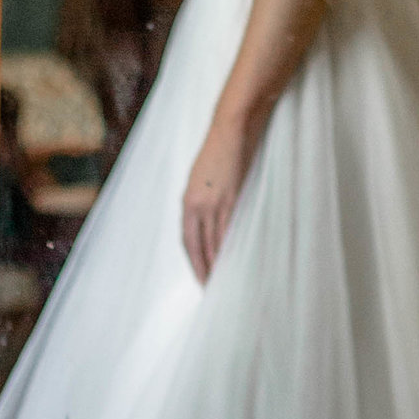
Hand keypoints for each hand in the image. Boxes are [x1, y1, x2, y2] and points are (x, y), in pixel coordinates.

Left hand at [180, 111, 259, 283]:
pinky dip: (229, 246)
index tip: (199, 275)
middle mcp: (197, 205)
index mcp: (187, 201)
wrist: (229, 131)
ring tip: (221, 280)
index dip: (193, 260)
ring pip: (214, 241)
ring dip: (217, 262)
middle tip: (208, 287)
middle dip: (203, 267)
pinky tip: (231, 259)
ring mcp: (214, 203)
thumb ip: (202, 201)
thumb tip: (208, 220)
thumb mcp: (202, 180)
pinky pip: (228, 229)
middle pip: (198, 245)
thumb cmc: (217, 153)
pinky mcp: (231, 198)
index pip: (187, 239)